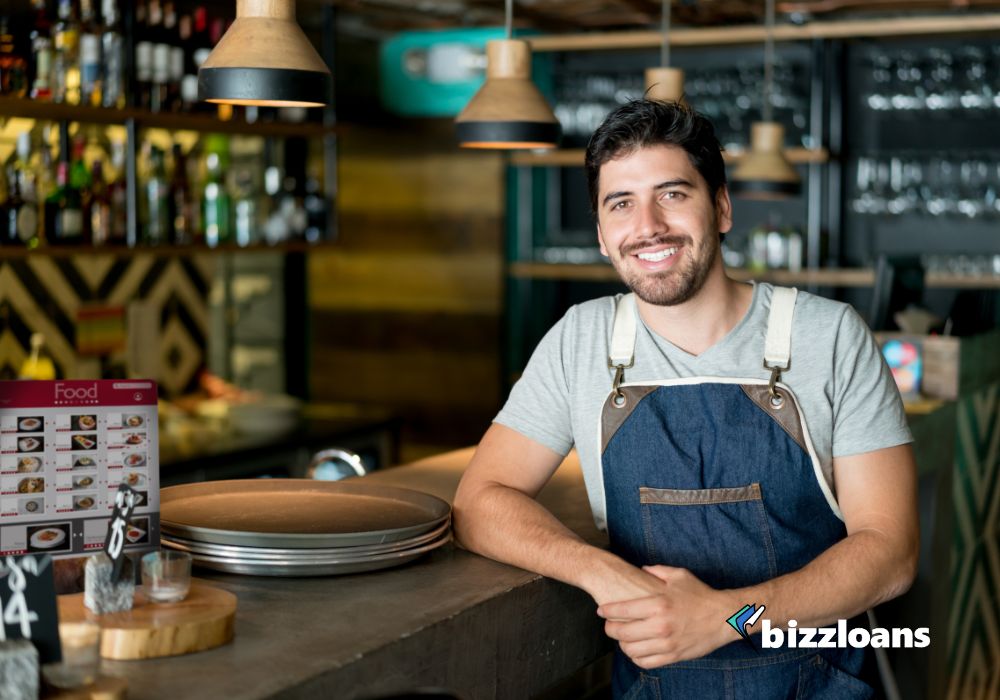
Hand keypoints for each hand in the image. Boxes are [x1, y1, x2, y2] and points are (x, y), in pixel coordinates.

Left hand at [597, 565, 738, 668]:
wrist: (723, 617)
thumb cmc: (700, 594)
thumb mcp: (678, 575)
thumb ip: (656, 570)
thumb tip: (640, 569)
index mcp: (659, 604)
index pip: (621, 610)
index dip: (606, 611)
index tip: (601, 611)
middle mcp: (660, 625)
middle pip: (621, 632)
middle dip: (610, 628)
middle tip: (609, 625)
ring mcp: (667, 643)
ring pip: (631, 650)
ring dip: (622, 644)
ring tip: (623, 637)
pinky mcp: (673, 656)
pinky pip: (645, 662)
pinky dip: (636, 657)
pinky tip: (636, 649)